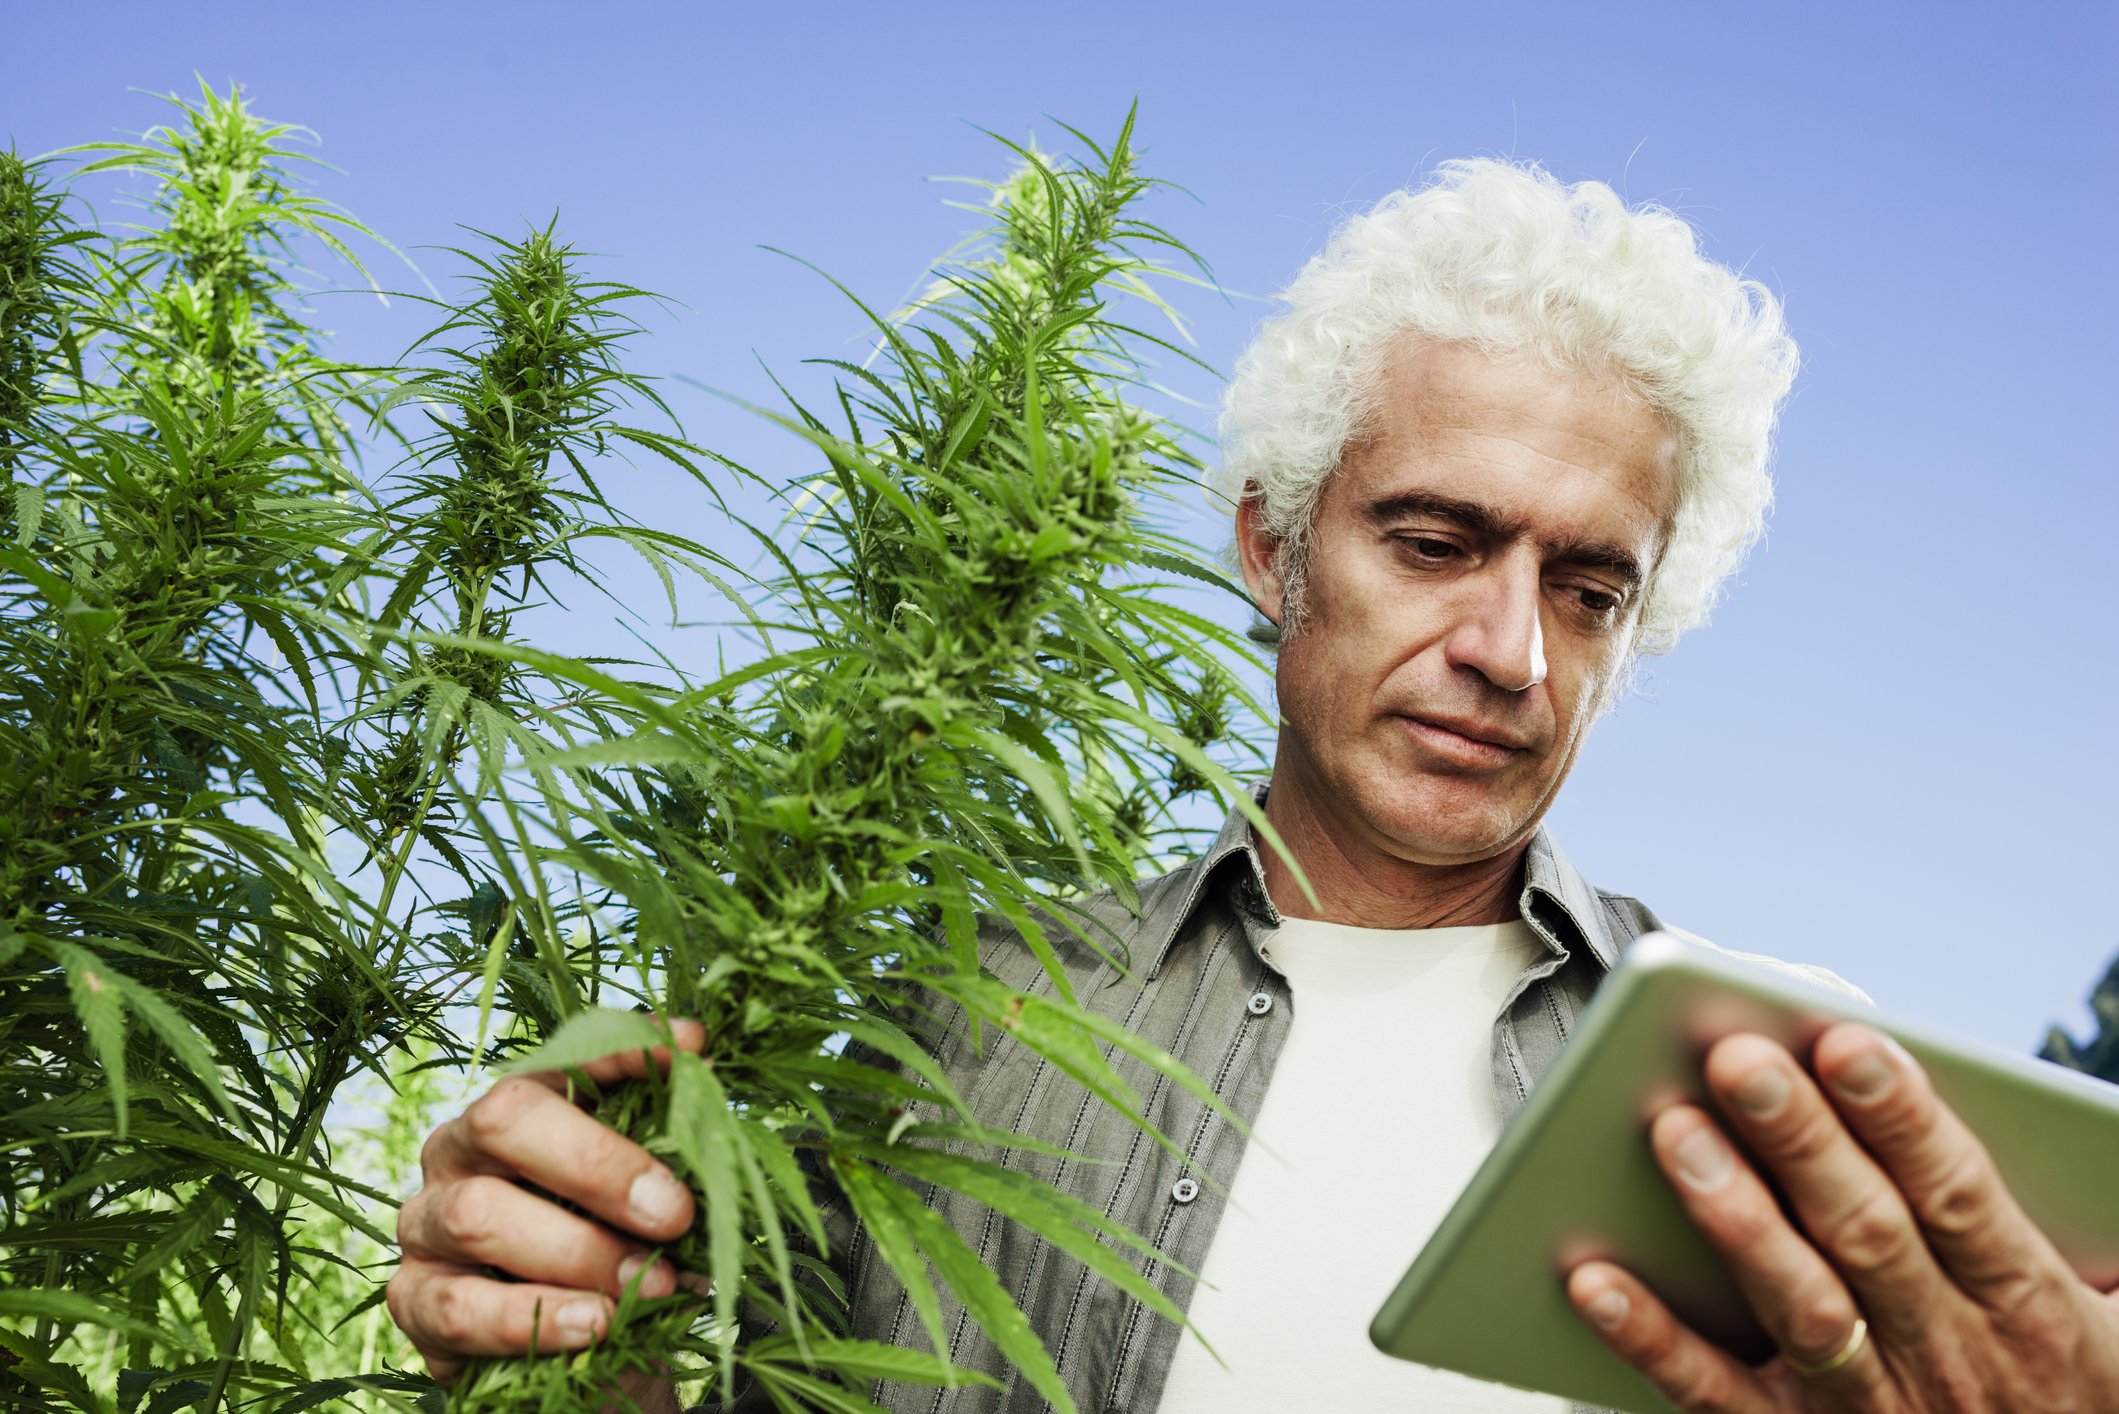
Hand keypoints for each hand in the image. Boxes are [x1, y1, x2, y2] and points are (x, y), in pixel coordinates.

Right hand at [386, 1019, 706, 1386]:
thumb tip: (698, 1056)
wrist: (560, 1348)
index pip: (557, 1056)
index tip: (688, 1055)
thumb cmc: (603, 1246)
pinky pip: (460, 1306)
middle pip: (502, 1122)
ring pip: (478, 1217)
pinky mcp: (413, 1303)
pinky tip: (596, 1324)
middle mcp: (457, 1152)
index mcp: (514, 1109)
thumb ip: (661, 1134)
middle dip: (596, 1165)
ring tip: (653, 1284)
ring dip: (577, 1252)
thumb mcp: (637, 1190)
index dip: (621, 1051)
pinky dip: (537, 1317)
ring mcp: (426, 1225)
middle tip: (674, 1214)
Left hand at [1564, 1023, 2118, 1411]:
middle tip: (1734, 1058)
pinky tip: (1593, 1277)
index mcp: (2020, 1297)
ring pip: (1798, 1305)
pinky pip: (1715, 1396)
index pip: (1959, 1194)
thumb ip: (2002, 1193)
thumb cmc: (2050, 1368)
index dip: (1902, 1118)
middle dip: (1799, 1140)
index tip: (1845, 1042)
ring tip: (1672, 1133)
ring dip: (1733, 1217)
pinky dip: (1652, 1339)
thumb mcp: (2087, 1287)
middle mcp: (1946, 1351)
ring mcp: (1869, 1404)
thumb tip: (1908, 1075)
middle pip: (1866, 1233)